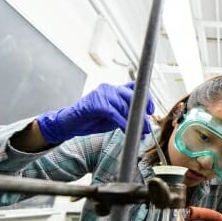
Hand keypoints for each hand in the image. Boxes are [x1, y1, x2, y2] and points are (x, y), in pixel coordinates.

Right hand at [36, 82, 154, 143]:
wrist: (70, 124)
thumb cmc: (92, 120)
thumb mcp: (114, 118)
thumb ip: (127, 116)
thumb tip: (143, 125)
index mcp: (115, 90)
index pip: (135, 88)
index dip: (146, 98)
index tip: (151, 111)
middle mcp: (110, 89)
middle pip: (132, 97)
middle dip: (141, 114)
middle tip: (146, 127)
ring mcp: (102, 94)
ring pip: (124, 105)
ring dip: (134, 121)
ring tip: (139, 131)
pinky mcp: (96, 102)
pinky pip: (114, 112)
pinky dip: (122, 122)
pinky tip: (126, 130)